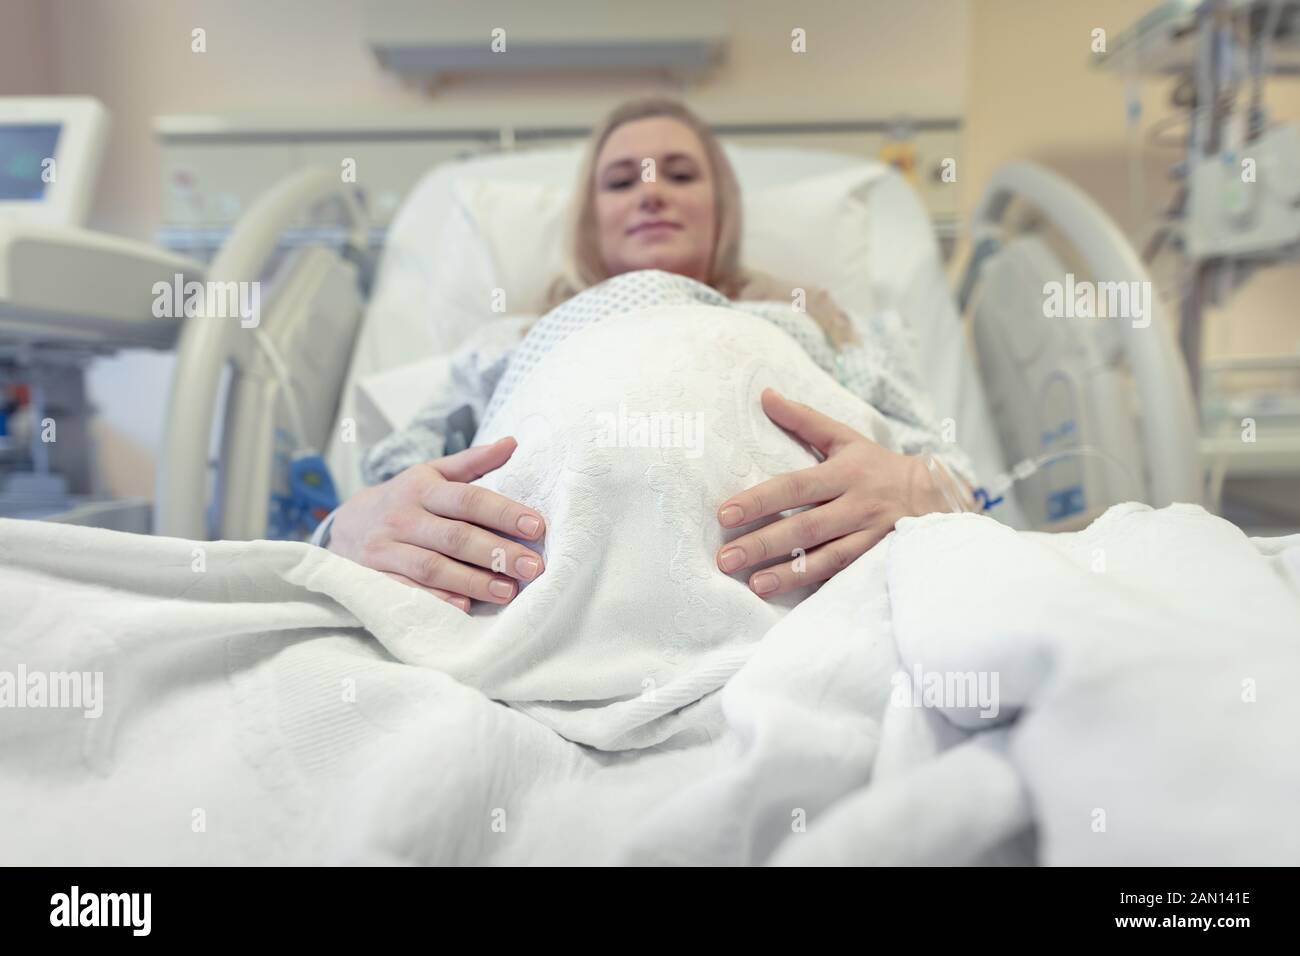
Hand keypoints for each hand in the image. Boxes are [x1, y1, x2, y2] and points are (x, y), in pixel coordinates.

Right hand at [326, 436, 545, 611]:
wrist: (344, 527)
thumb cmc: (404, 500)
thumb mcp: (432, 474)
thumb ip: (472, 462)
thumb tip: (512, 442)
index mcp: (423, 488)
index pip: (468, 498)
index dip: (503, 513)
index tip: (537, 526)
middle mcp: (404, 517)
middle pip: (455, 536)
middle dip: (497, 552)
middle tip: (532, 567)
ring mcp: (386, 548)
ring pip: (432, 566)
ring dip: (472, 581)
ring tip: (508, 591)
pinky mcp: (375, 576)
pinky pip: (407, 590)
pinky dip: (435, 599)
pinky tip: (464, 606)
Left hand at [715, 388, 953, 598]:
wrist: (936, 494)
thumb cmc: (877, 465)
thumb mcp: (845, 438)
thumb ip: (804, 420)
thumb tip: (765, 395)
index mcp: (845, 472)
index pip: (795, 486)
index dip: (760, 500)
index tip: (725, 514)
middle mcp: (857, 505)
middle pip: (806, 527)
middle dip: (764, 544)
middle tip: (726, 559)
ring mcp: (870, 536)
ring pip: (827, 558)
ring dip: (789, 574)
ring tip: (754, 585)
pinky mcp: (878, 559)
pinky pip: (846, 575)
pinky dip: (818, 585)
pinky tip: (789, 595)